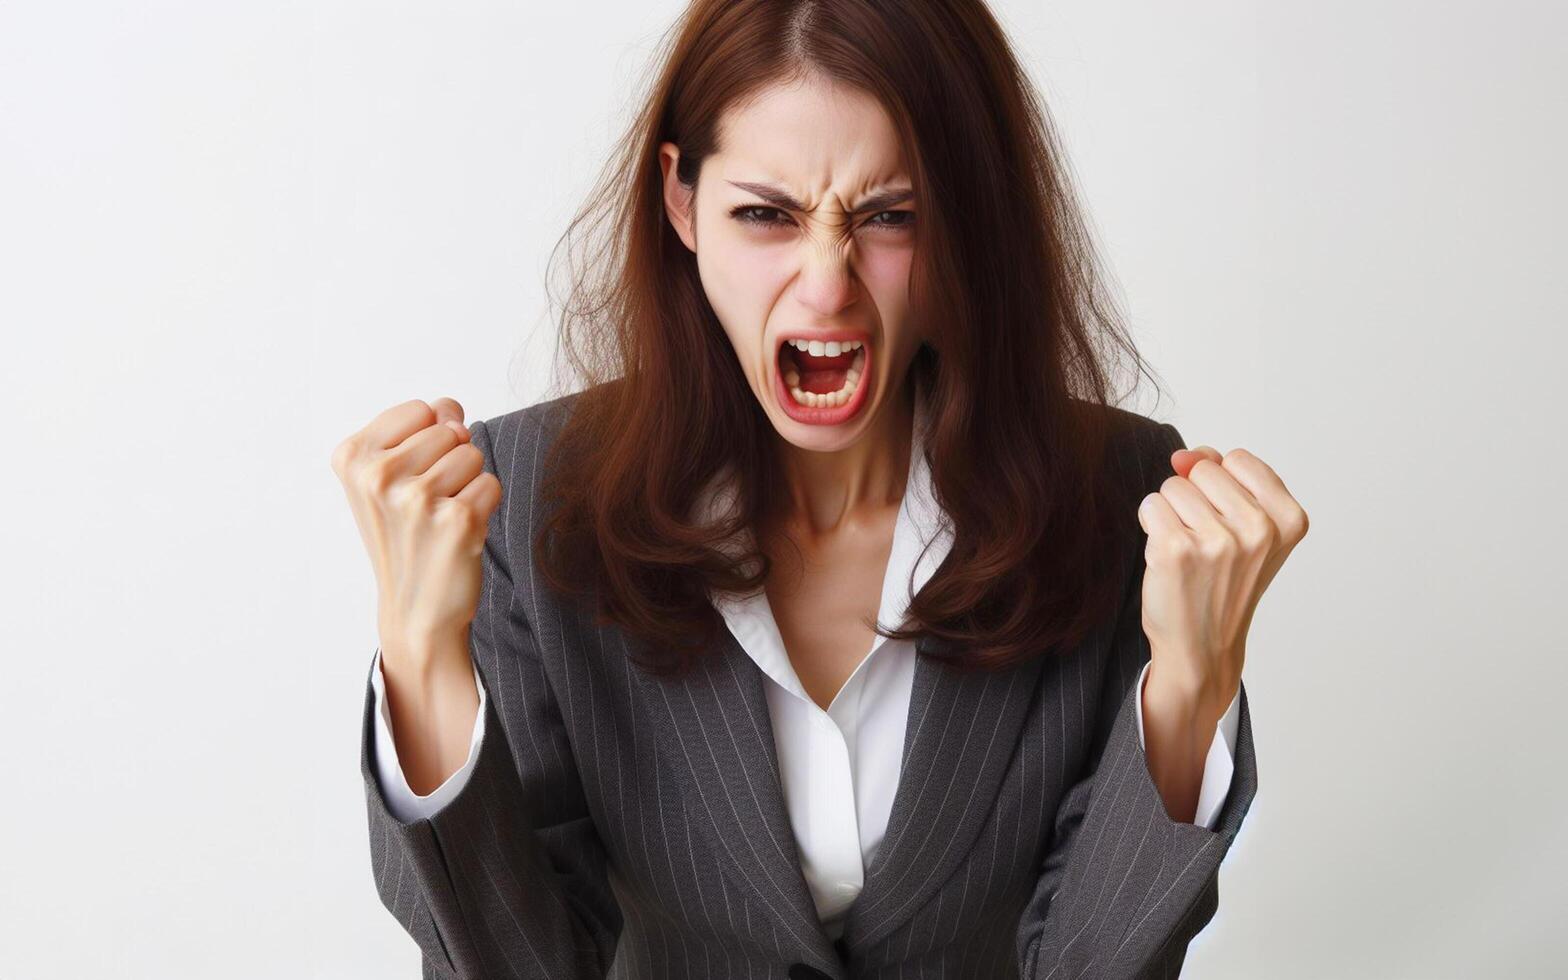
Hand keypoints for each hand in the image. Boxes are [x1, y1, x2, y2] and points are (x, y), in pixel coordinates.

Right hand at [330, 397, 501, 671]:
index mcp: (352, 456)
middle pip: (451, 430)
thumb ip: (422, 427)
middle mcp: (378, 475)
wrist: (414, 610)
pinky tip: (458, 533)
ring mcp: (416, 498)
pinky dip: (483, 506)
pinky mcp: (456, 519)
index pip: (422, 409)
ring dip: (466, 485)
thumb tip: (453, 410)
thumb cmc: (405, 536)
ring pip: (473, 454)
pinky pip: (491, 483)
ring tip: (441, 518)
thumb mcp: (392, 475)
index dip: (429, 440)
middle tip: (427, 506)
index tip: (409, 478)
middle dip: (449, 463)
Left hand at [1136, 441, 1309, 710]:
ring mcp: (1218, 540)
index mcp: (1288, 520)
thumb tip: (1185, 455)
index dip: (1221, 487)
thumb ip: (1224, 479)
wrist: (1202, 646)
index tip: (1229, 524)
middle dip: (1194, 499)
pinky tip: (1168, 558)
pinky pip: (1151, 505)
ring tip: (1188, 553)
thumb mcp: (1247, 529)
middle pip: (1202, 470)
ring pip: (1173, 486)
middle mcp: (1259, 529)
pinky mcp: (1177, 550)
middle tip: (1206, 544)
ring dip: (1171, 514)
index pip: (1237, 459)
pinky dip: (1151, 526)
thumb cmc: (1223, 585)